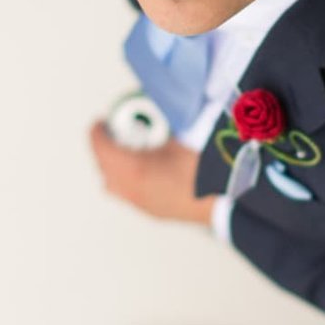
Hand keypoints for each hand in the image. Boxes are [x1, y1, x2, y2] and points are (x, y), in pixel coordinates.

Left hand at [89, 121, 215, 224]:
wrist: (226, 199)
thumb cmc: (204, 169)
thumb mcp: (177, 137)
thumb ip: (157, 125)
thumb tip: (150, 113)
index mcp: (134, 170)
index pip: (102, 149)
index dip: (98, 133)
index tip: (101, 122)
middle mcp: (132, 190)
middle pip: (104, 169)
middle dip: (104, 150)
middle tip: (113, 133)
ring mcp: (141, 204)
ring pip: (114, 186)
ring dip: (114, 167)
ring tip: (128, 151)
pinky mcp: (153, 212)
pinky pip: (129, 194)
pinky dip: (128, 180)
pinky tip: (145, 169)